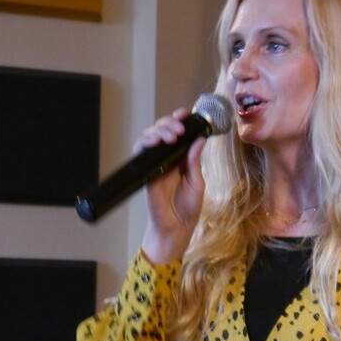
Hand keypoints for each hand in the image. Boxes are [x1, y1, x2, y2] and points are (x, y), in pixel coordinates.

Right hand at [138, 108, 207, 263]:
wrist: (176, 226)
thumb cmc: (188, 207)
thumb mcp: (197, 182)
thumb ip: (195, 161)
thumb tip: (199, 140)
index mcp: (182, 157)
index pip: (180, 133)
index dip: (181, 121)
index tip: (186, 113)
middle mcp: (168, 157)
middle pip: (163, 130)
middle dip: (170, 123)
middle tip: (180, 127)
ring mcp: (156, 162)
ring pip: (151, 136)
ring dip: (160, 130)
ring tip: (172, 134)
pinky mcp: (146, 170)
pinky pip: (141, 151)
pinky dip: (146, 142)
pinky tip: (156, 141)